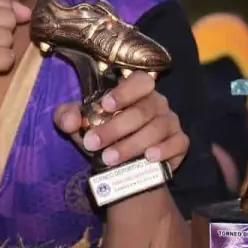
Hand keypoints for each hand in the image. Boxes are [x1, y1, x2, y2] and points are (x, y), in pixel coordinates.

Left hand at [53, 71, 187, 170]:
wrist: (122, 166)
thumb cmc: (102, 135)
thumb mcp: (79, 125)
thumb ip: (67, 117)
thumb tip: (71, 120)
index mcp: (136, 92)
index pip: (139, 81)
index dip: (124, 92)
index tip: (105, 105)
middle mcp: (157, 103)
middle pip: (142, 111)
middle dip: (115, 128)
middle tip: (93, 144)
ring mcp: (170, 122)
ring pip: (156, 129)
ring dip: (132, 144)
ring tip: (109, 158)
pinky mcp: (180, 143)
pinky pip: (177, 143)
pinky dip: (164, 150)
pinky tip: (148, 157)